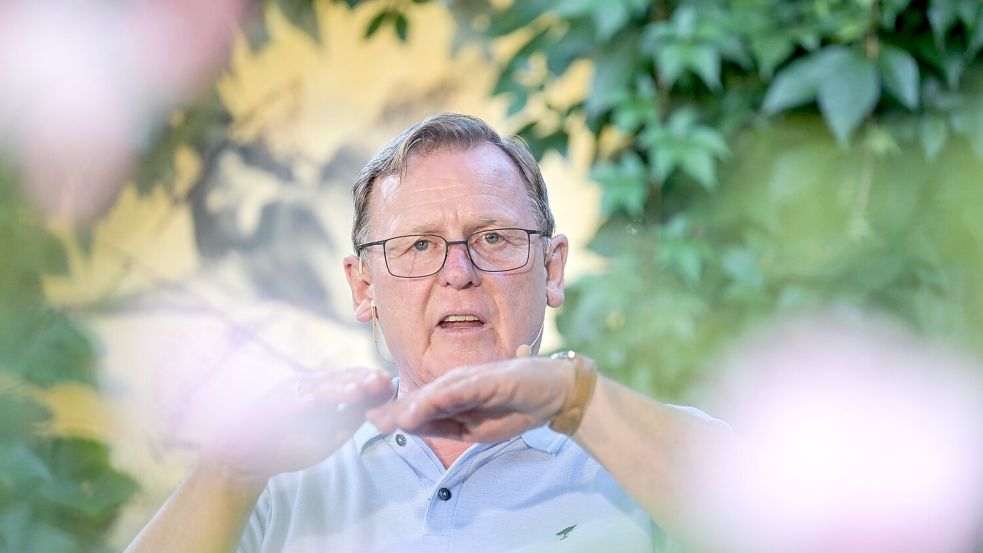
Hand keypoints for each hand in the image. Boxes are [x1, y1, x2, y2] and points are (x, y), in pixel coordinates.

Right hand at [203, 367, 393, 481]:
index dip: (371, 383)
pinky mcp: (271, 403)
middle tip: (381, 381)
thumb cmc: (290, 446)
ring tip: (357, 392)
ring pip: (318, 388)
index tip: (390, 385)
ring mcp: (290, 392)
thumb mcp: (328, 435)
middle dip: (361, 381)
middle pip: (339, 379)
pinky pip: (288, 403)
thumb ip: (349, 420)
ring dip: (337, 389)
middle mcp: (309, 386)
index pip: (352, 382)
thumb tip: (375, 408)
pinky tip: (315, 404)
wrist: (247, 458)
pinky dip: (302, 402)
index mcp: (325, 391)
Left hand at [367, 357, 572, 442]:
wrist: (554, 392)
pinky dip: (433, 404)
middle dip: (392, 410)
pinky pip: (453, 393)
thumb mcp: (475, 428)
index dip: (396, 414)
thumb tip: (414, 426)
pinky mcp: (483, 380)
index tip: (372, 423)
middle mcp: (456, 382)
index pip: (420, 406)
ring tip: (384, 420)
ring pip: (431, 395)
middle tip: (366, 419)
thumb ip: (446, 425)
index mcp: (453, 394)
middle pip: (419, 398)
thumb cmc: (516, 407)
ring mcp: (469, 379)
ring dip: (406, 408)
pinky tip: (417, 413)